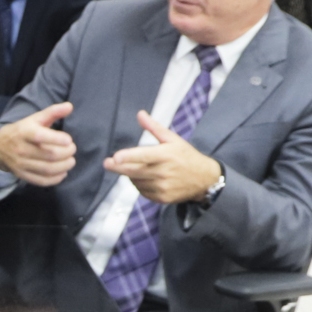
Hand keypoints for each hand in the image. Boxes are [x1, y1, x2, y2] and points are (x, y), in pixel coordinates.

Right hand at [0, 101, 78, 186]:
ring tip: (71, 161)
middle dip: (66, 153)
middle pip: (49, 154)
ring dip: (64, 166)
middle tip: (72, 149)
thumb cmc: (23, 130)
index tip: (69, 139)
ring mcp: (21, 164)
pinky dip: (56, 179)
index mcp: (24, 132)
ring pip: (47, 169)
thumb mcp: (35, 118)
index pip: (40, 136)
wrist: (0, 146)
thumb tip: (70, 106)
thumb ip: (53, 112)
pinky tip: (63, 172)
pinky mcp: (23, 175)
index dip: (57, 139)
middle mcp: (21, 149)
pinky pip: (42, 181)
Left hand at [102, 111, 224, 205]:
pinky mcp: (162, 198)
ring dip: (131, 175)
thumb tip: (140, 114)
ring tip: (139, 168)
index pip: (144, 156)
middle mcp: (164, 172)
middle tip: (107, 163)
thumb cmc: (186, 156)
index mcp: (166, 155)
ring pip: (136, 181)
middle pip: (134, 171)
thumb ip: (154, 127)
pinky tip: (146, 178)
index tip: (115, 157)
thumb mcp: (173, 139)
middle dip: (117, 167)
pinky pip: (142, 191)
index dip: (128, 157)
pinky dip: (139, 185)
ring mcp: (163, 187)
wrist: (204, 179)